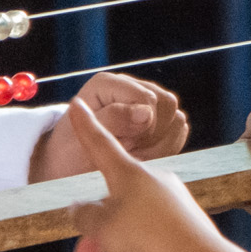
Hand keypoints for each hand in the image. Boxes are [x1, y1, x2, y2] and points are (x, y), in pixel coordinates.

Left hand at [32, 71, 188, 181]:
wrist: (71, 168)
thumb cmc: (72, 152)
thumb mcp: (83, 138)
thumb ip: (113, 120)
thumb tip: (146, 112)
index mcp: (107, 84)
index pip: (149, 99)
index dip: (143, 127)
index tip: (120, 147)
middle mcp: (129, 87)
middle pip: (168, 103)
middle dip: (153, 134)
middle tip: (128, 151)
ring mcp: (146, 102)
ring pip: (177, 118)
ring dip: (159, 144)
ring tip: (132, 155)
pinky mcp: (157, 119)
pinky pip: (179, 131)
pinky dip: (165, 149)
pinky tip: (142, 156)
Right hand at [67, 101, 229, 251]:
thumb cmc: (151, 241)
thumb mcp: (104, 227)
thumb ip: (85, 215)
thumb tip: (82, 207)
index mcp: (131, 173)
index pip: (101, 144)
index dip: (85, 126)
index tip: (77, 102)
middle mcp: (153, 182)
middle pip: (112, 208)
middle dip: (97, 241)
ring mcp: (172, 204)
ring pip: (132, 233)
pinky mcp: (186, 227)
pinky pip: (154, 245)